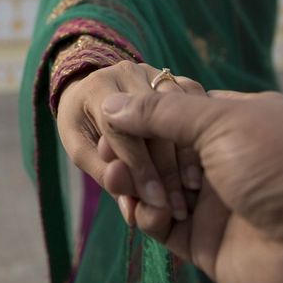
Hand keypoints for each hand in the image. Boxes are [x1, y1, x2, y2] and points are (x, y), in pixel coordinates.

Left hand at [56, 61, 203, 221]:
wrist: (91, 92)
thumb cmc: (83, 124)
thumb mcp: (80, 149)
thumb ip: (102, 174)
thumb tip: (130, 210)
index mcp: (97, 87)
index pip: (121, 129)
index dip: (138, 168)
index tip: (155, 201)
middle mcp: (127, 72)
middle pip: (154, 122)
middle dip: (166, 166)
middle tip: (177, 204)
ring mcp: (154, 72)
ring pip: (179, 112)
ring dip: (188, 152)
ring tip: (192, 189)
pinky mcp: (175, 78)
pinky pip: (195, 103)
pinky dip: (200, 132)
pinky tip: (202, 164)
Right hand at [101, 90, 282, 282]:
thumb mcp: (219, 120)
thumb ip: (161, 113)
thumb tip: (112, 102)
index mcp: (233, 122)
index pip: (174, 115)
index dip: (140, 119)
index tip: (110, 123)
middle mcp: (224, 161)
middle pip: (161, 155)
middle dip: (132, 156)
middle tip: (109, 158)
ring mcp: (217, 203)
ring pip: (158, 191)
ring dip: (134, 186)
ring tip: (116, 182)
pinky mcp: (210, 242)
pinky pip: (167, 228)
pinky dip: (148, 219)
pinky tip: (141, 212)